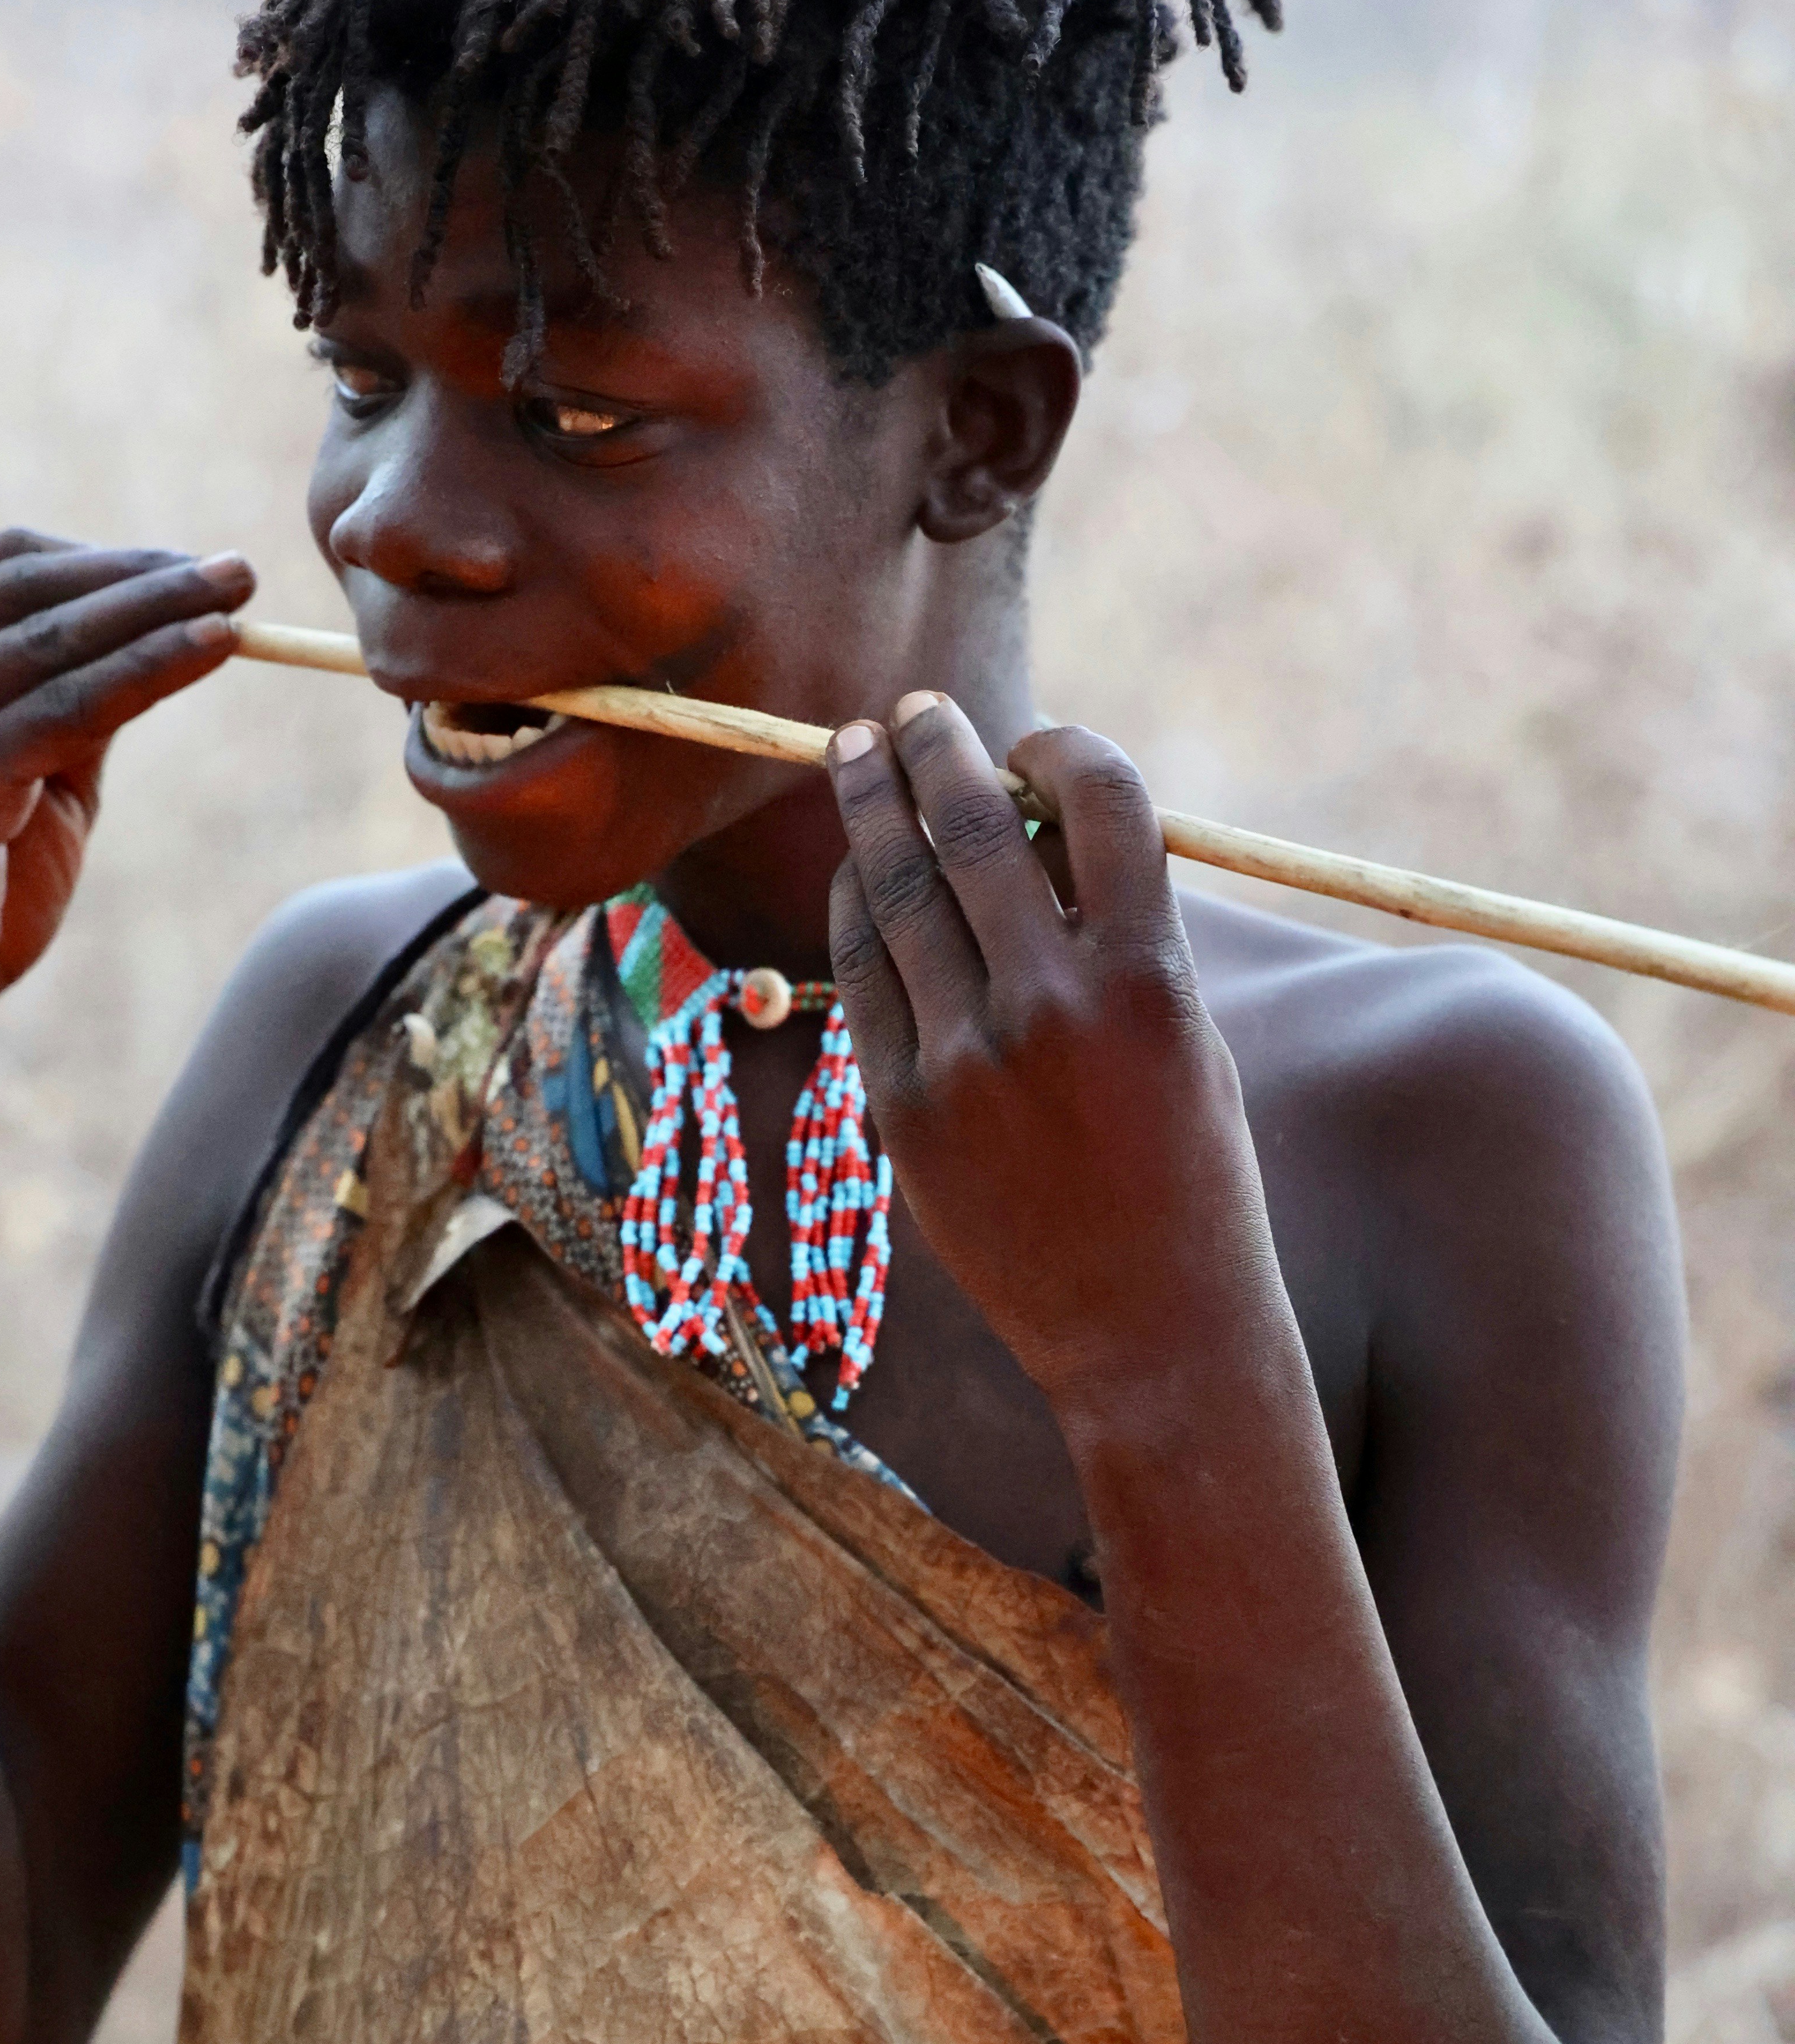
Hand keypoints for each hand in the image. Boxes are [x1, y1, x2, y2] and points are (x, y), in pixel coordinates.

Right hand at [0, 529, 251, 1074]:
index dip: (105, 562)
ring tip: (241, 598)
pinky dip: (148, 669)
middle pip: (26, 589)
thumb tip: (157, 637)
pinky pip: (64, 708)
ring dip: (158, 610)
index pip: (0, 572)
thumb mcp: (15, 784)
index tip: (190, 568)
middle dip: (143, 575)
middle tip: (238, 570)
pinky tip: (212, 651)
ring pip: (52, 642)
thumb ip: (63, 709)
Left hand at [826, 693, 1285, 1413]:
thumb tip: (1031, 829)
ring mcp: (965, 1058)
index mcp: (1149, 975)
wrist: (1152, 1334)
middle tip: (914, 709)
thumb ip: (1116, 935)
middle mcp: (1051, 1004)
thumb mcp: (1186, 1038)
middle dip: (936, 747)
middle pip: (972, 824)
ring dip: (874, 806)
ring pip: (896, 890)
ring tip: (858, 755)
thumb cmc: (1190, 1177)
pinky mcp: (902, 1109)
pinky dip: (855, 908)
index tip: (1030, 740)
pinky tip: (854, 874)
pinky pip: (862, 976)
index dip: (1058, 748)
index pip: (1100, 797)